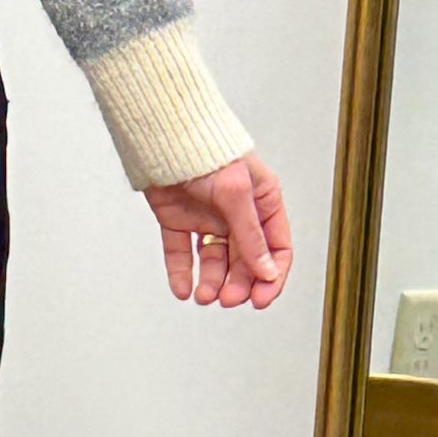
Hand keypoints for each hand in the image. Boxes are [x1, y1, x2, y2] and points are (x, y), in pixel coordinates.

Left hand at [145, 154, 292, 307]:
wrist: (162, 137)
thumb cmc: (206, 150)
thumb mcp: (236, 194)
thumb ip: (250, 235)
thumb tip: (266, 272)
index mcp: (261, 201)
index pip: (276, 248)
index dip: (271, 276)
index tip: (260, 299)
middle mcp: (236, 213)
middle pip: (245, 261)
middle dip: (238, 284)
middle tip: (227, 299)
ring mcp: (207, 218)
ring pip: (214, 261)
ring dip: (211, 282)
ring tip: (203, 296)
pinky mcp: (178, 220)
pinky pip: (182, 253)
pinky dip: (182, 273)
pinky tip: (182, 289)